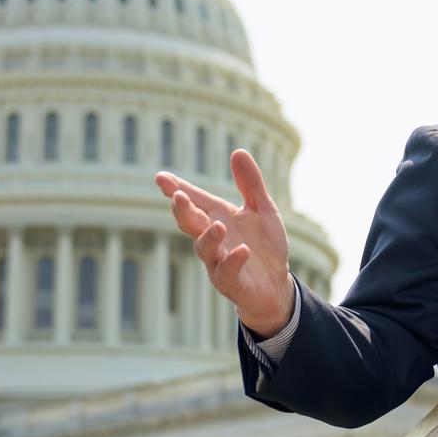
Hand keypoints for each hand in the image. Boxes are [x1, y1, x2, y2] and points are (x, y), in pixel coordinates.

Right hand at [155, 149, 294, 335]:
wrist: (276, 285)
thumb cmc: (265, 246)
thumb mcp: (263, 210)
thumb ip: (251, 184)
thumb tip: (238, 151)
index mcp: (218, 217)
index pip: (195, 200)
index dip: (177, 189)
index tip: (160, 177)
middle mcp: (213, 238)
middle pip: (191, 223)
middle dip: (183, 210)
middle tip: (177, 196)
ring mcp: (218, 261)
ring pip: (204, 248)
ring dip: (208, 236)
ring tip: (217, 225)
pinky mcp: (231, 282)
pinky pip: (227, 272)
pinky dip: (233, 261)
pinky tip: (243, 250)